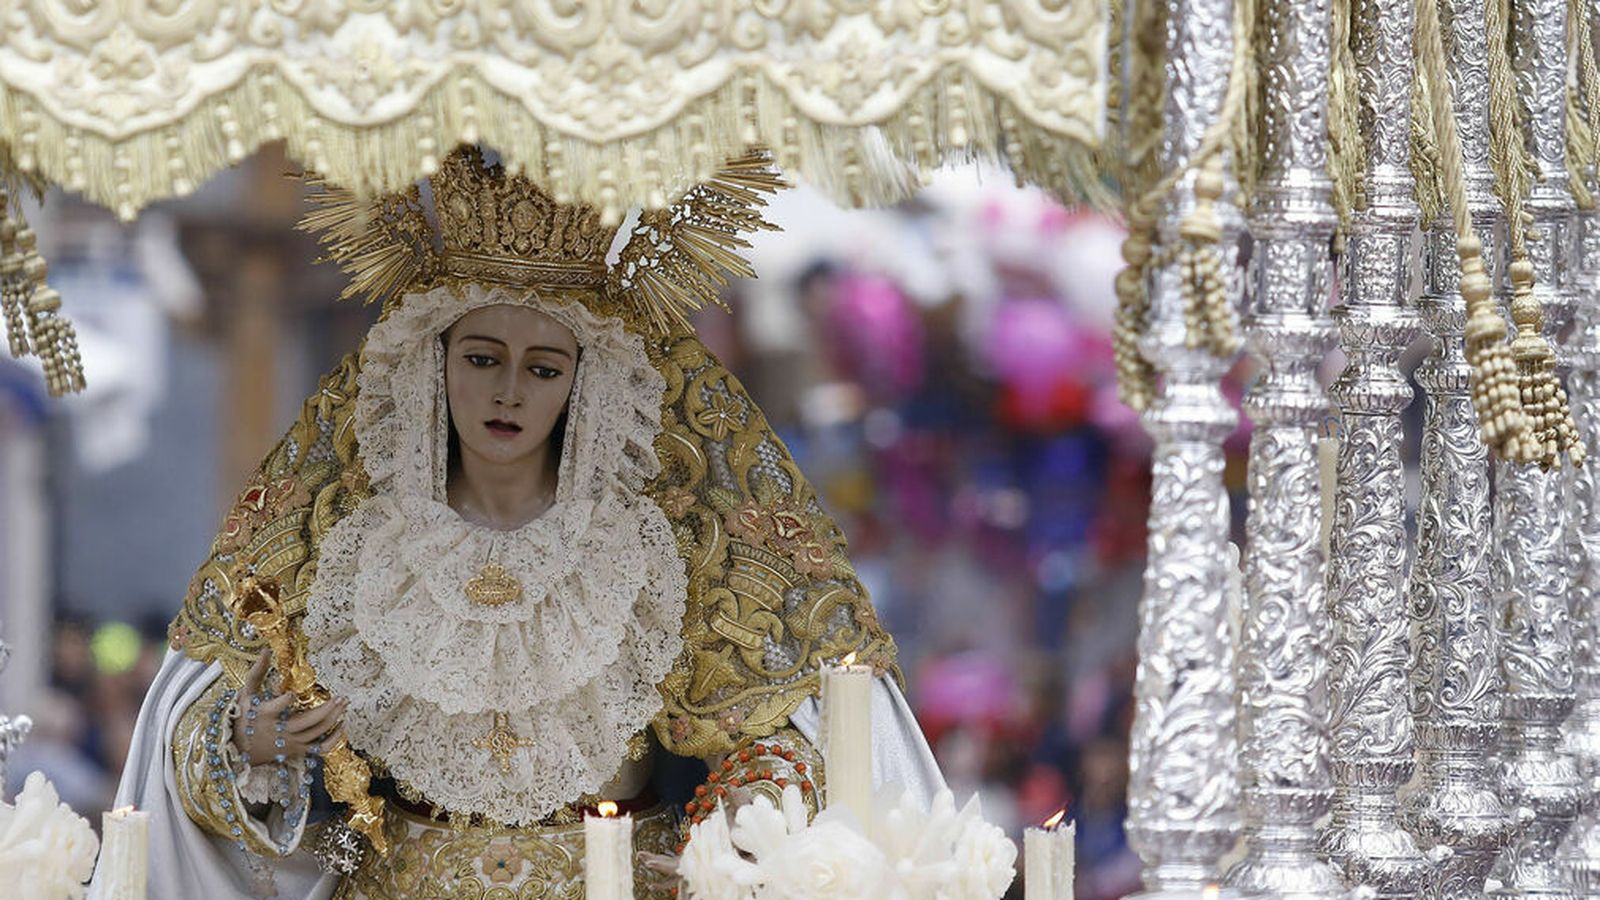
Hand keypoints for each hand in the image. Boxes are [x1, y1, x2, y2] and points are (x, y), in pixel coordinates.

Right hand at [231, 649, 346, 764]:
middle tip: (340, 697)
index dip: (285, 701)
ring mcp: (289, 742)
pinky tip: (341, 725)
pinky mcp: (296, 751)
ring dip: (333, 718)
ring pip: (316, 732)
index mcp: (265, 714)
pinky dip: (333, 739)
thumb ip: (257, 672)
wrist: (238, 748)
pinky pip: (320, 749)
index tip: (292, 694)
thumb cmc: (243, 715)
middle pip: (307, 721)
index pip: (276, 708)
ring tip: (343, 704)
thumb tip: (265, 650)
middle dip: (326, 709)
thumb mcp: (246, 693)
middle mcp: (279, 730)